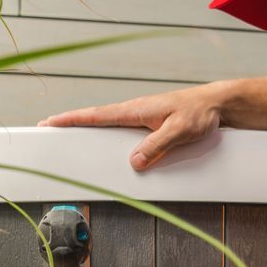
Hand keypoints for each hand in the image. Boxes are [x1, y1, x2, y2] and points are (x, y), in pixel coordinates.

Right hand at [40, 82, 226, 170]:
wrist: (218, 104)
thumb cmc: (200, 113)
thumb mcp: (180, 131)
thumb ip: (157, 146)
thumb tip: (134, 162)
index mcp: (136, 109)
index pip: (97, 115)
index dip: (72, 119)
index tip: (51, 122)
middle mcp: (135, 111)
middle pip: (95, 118)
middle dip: (71, 123)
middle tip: (48, 129)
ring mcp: (141, 117)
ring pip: (108, 124)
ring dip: (89, 128)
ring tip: (70, 137)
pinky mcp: (149, 123)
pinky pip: (123, 130)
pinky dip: (108, 133)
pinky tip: (105, 142)